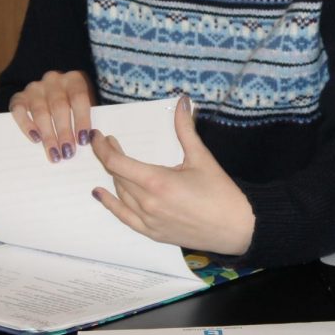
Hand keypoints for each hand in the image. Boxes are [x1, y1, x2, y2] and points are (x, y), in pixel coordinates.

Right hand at [8, 70, 95, 161]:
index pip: (79, 98)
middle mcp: (53, 80)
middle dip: (64, 132)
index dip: (81, 120)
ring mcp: (35, 87)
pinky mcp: (20, 96)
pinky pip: (19, 110)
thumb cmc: (76, 100)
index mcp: (74, 79)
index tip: (83, 141)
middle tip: (67, 152)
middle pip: (59, 107)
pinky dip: (26, 125)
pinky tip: (35, 138)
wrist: (56, 88)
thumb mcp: (87, 102)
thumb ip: (88, 116)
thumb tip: (90, 140)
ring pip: (40, 111)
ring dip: (48, 135)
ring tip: (54, 152)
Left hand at [90, 96, 254, 255]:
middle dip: (110, 157)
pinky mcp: (152, 233)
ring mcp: (148, 220)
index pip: (116, 162)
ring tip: (114, 162)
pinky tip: (100, 193)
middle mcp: (147, 202)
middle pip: (117, 176)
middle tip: (113, 143)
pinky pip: (123, 216)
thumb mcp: (202, 157)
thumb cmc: (221, 192)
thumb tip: (183, 102)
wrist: (235, 228)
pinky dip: (110, 203)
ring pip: (120, 194)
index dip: (103, 147)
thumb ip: (185, 129)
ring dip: (114, 176)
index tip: (99, 136)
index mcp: (157, 182)